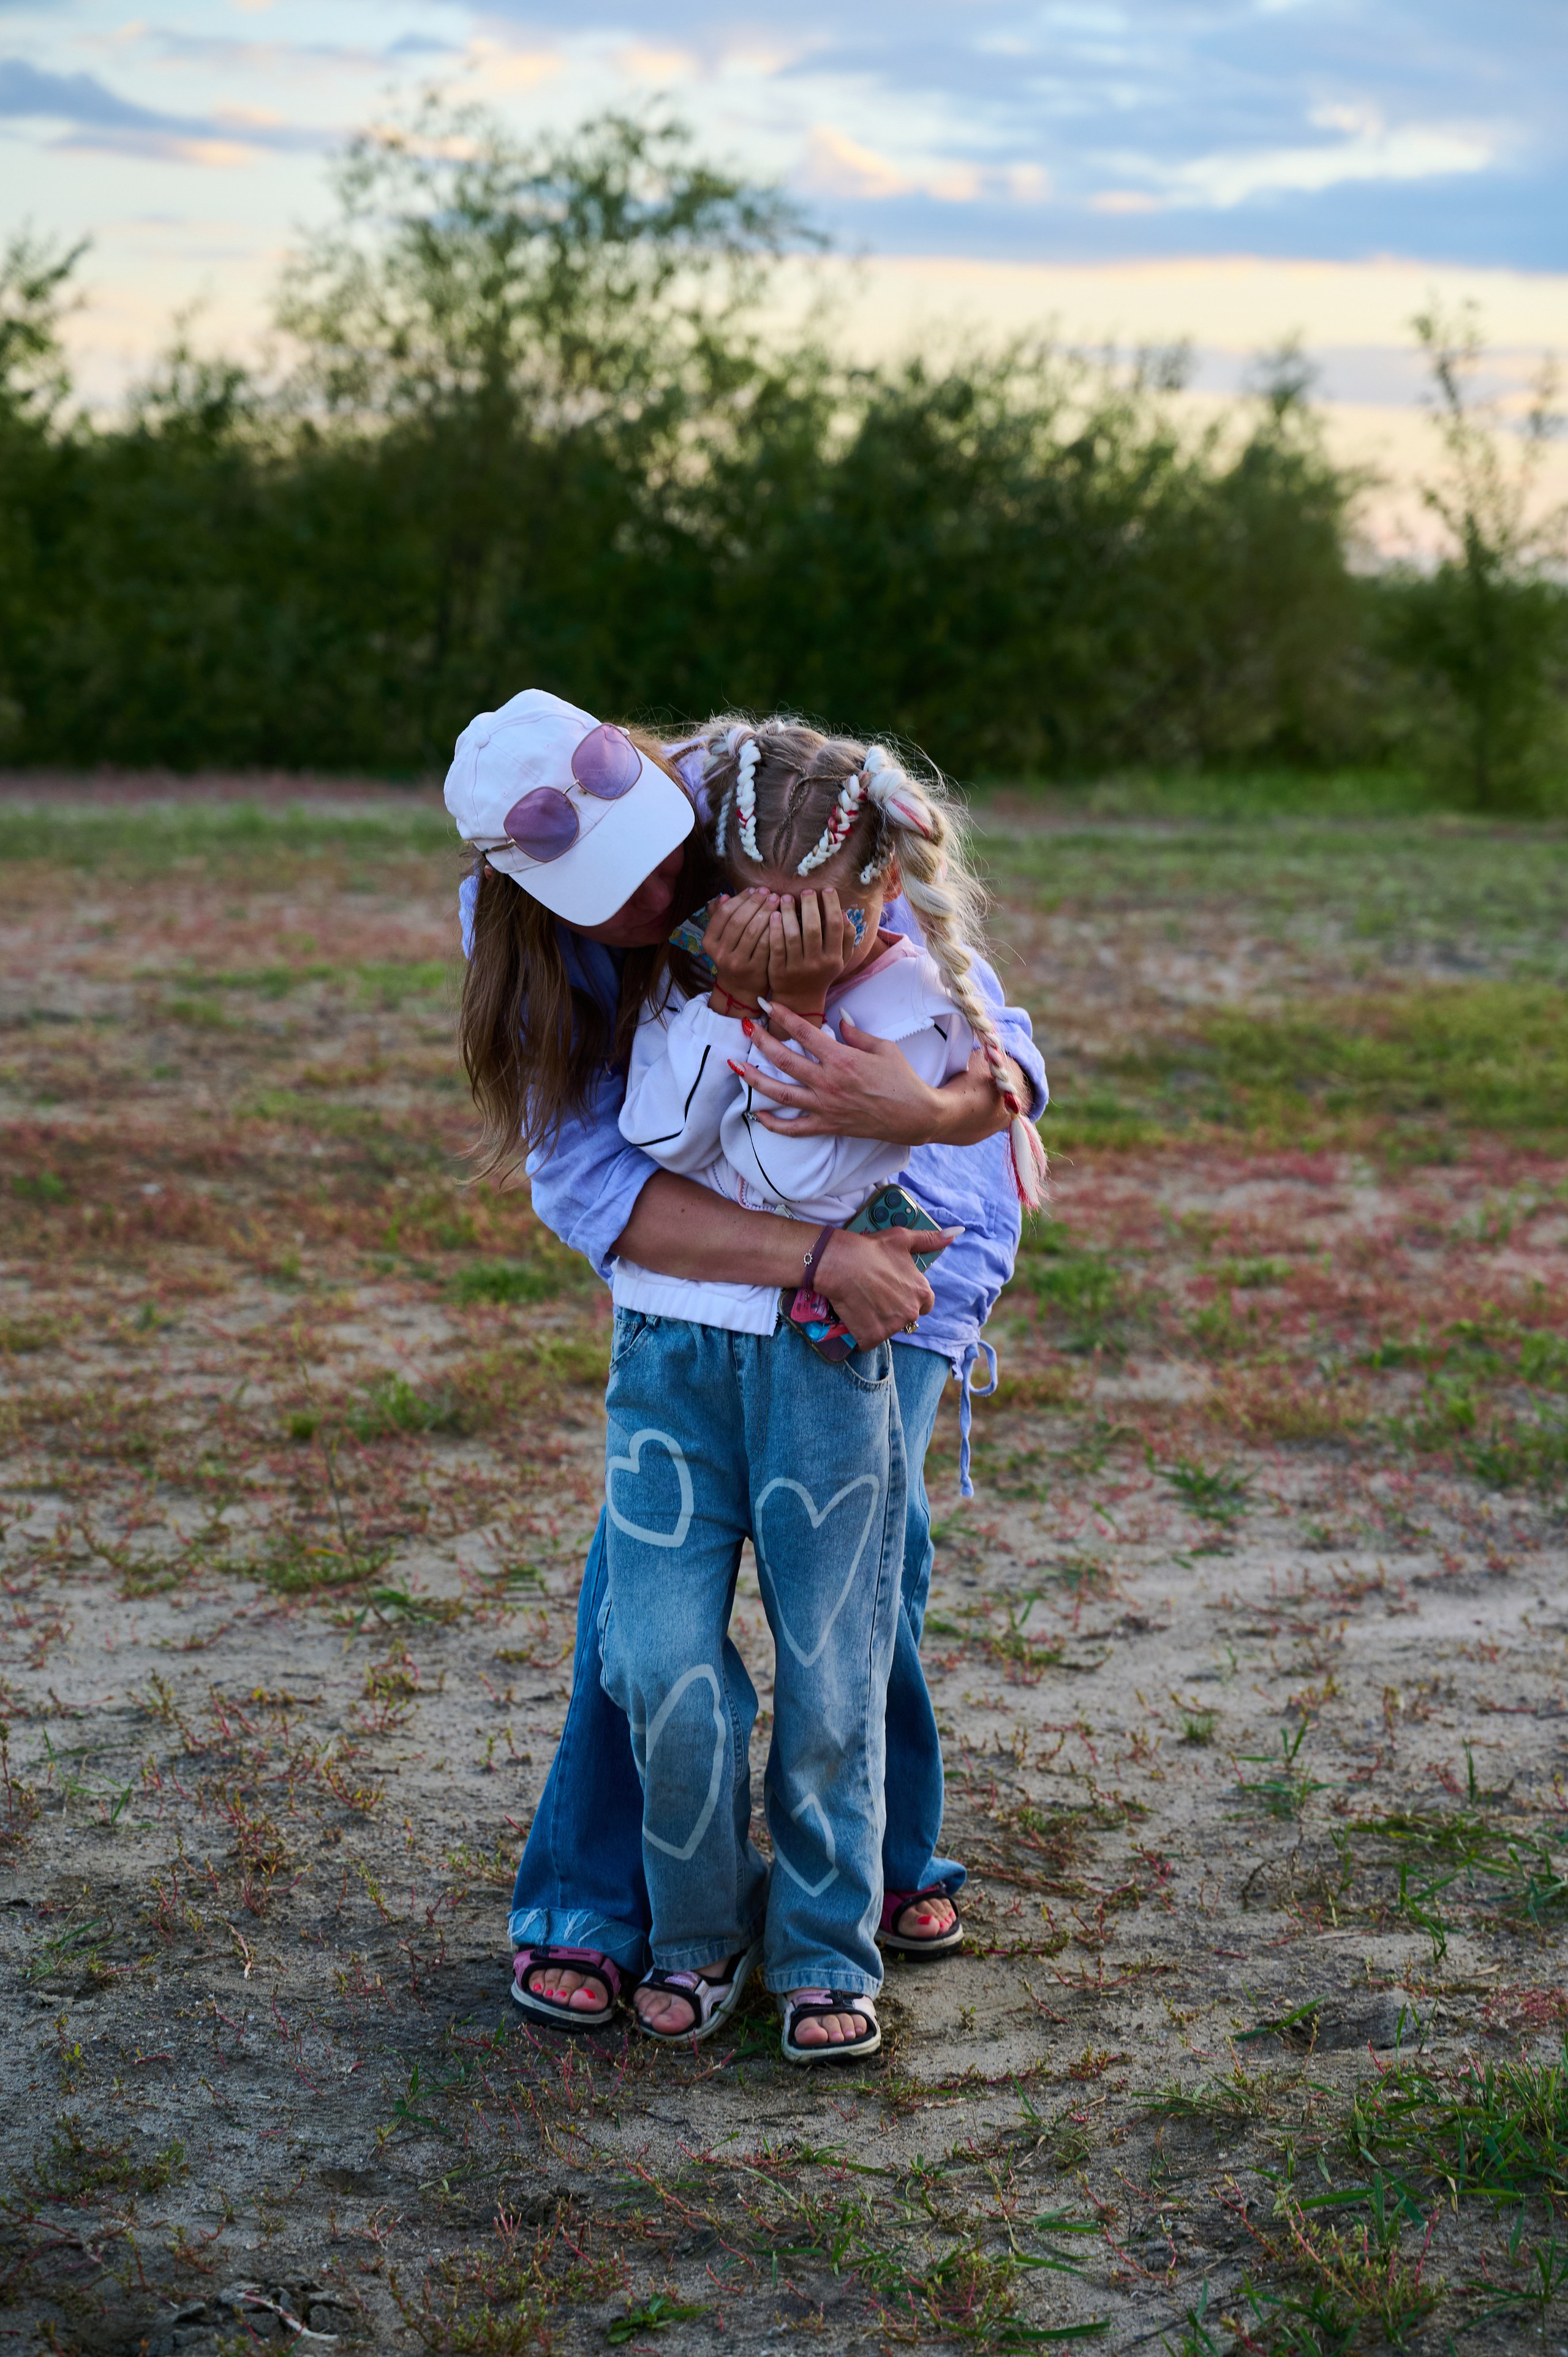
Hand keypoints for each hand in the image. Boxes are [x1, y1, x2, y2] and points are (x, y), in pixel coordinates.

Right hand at [702, 889, 773, 1012]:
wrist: (740, 989)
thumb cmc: (732, 957)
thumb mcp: (721, 940)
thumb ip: (719, 918)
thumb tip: (724, 895)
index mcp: (709, 942)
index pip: (724, 913)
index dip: (740, 898)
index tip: (754, 889)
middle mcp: (720, 953)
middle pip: (739, 920)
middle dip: (755, 902)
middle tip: (768, 891)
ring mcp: (737, 963)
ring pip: (752, 931)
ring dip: (766, 912)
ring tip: (776, 900)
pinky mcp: (754, 970)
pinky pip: (765, 944)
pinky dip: (773, 929)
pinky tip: (781, 918)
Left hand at [731, 1004, 943, 1144]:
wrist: (915, 1116)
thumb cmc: (902, 1079)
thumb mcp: (883, 1048)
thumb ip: (856, 1033)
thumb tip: (838, 1018)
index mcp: (842, 1058)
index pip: (804, 1031)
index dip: (783, 1015)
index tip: (767, 1003)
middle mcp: (828, 1082)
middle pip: (784, 1059)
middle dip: (760, 1040)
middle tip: (746, 1026)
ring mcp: (825, 1106)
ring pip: (780, 1093)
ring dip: (754, 1079)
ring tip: (736, 1066)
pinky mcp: (827, 1126)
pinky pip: (793, 1128)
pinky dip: (772, 1123)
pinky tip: (756, 1113)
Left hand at [766, 889, 849, 1017]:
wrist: (800, 1000)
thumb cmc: (822, 973)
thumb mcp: (840, 960)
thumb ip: (847, 938)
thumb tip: (844, 914)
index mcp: (834, 958)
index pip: (835, 926)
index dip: (831, 905)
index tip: (826, 889)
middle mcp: (817, 964)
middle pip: (813, 928)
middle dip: (809, 905)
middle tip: (805, 890)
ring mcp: (796, 968)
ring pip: (792, 936)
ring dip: (788, 913)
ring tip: (784, 897)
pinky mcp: (778, 971)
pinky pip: (775, 946)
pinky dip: (774, 929)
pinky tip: (773, 914)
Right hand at [813, 1224, 953, 1346]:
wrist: (840, 1263)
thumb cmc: (871, 1249)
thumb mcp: (903, 1239)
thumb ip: (929, 1240)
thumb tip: (953, 1234)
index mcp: (921, 1291)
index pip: (925, 1304)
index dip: (910, 1298)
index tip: (896, 1292)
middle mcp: (911, 1312)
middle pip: (906, 1317)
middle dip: (894, 1310)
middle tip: (875, 1296)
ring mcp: (891, 1326)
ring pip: (888, 1329)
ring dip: (878, 1321)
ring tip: (863, 1303)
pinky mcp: (872, 1336)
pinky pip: (869, 1340)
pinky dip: (862, 1333)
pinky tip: (855, 1316)